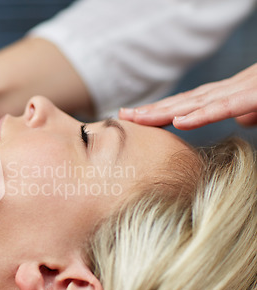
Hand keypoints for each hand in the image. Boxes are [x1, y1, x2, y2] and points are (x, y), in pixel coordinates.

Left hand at [119, 63, 256, 128]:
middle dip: (151, 110)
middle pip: (182, 102)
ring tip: (137, 118)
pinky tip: (179, 122)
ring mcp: (239, 91)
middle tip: (122, 116)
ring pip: (195, 103)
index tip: (136, 118)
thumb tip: (242, 119)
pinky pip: (225, 107)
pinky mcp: (254, 97)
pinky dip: (201, 115)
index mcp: (227, 93)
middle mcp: (227, 90)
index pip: (188, 104)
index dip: (161, 111)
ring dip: (164, 111)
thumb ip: (247, 111)